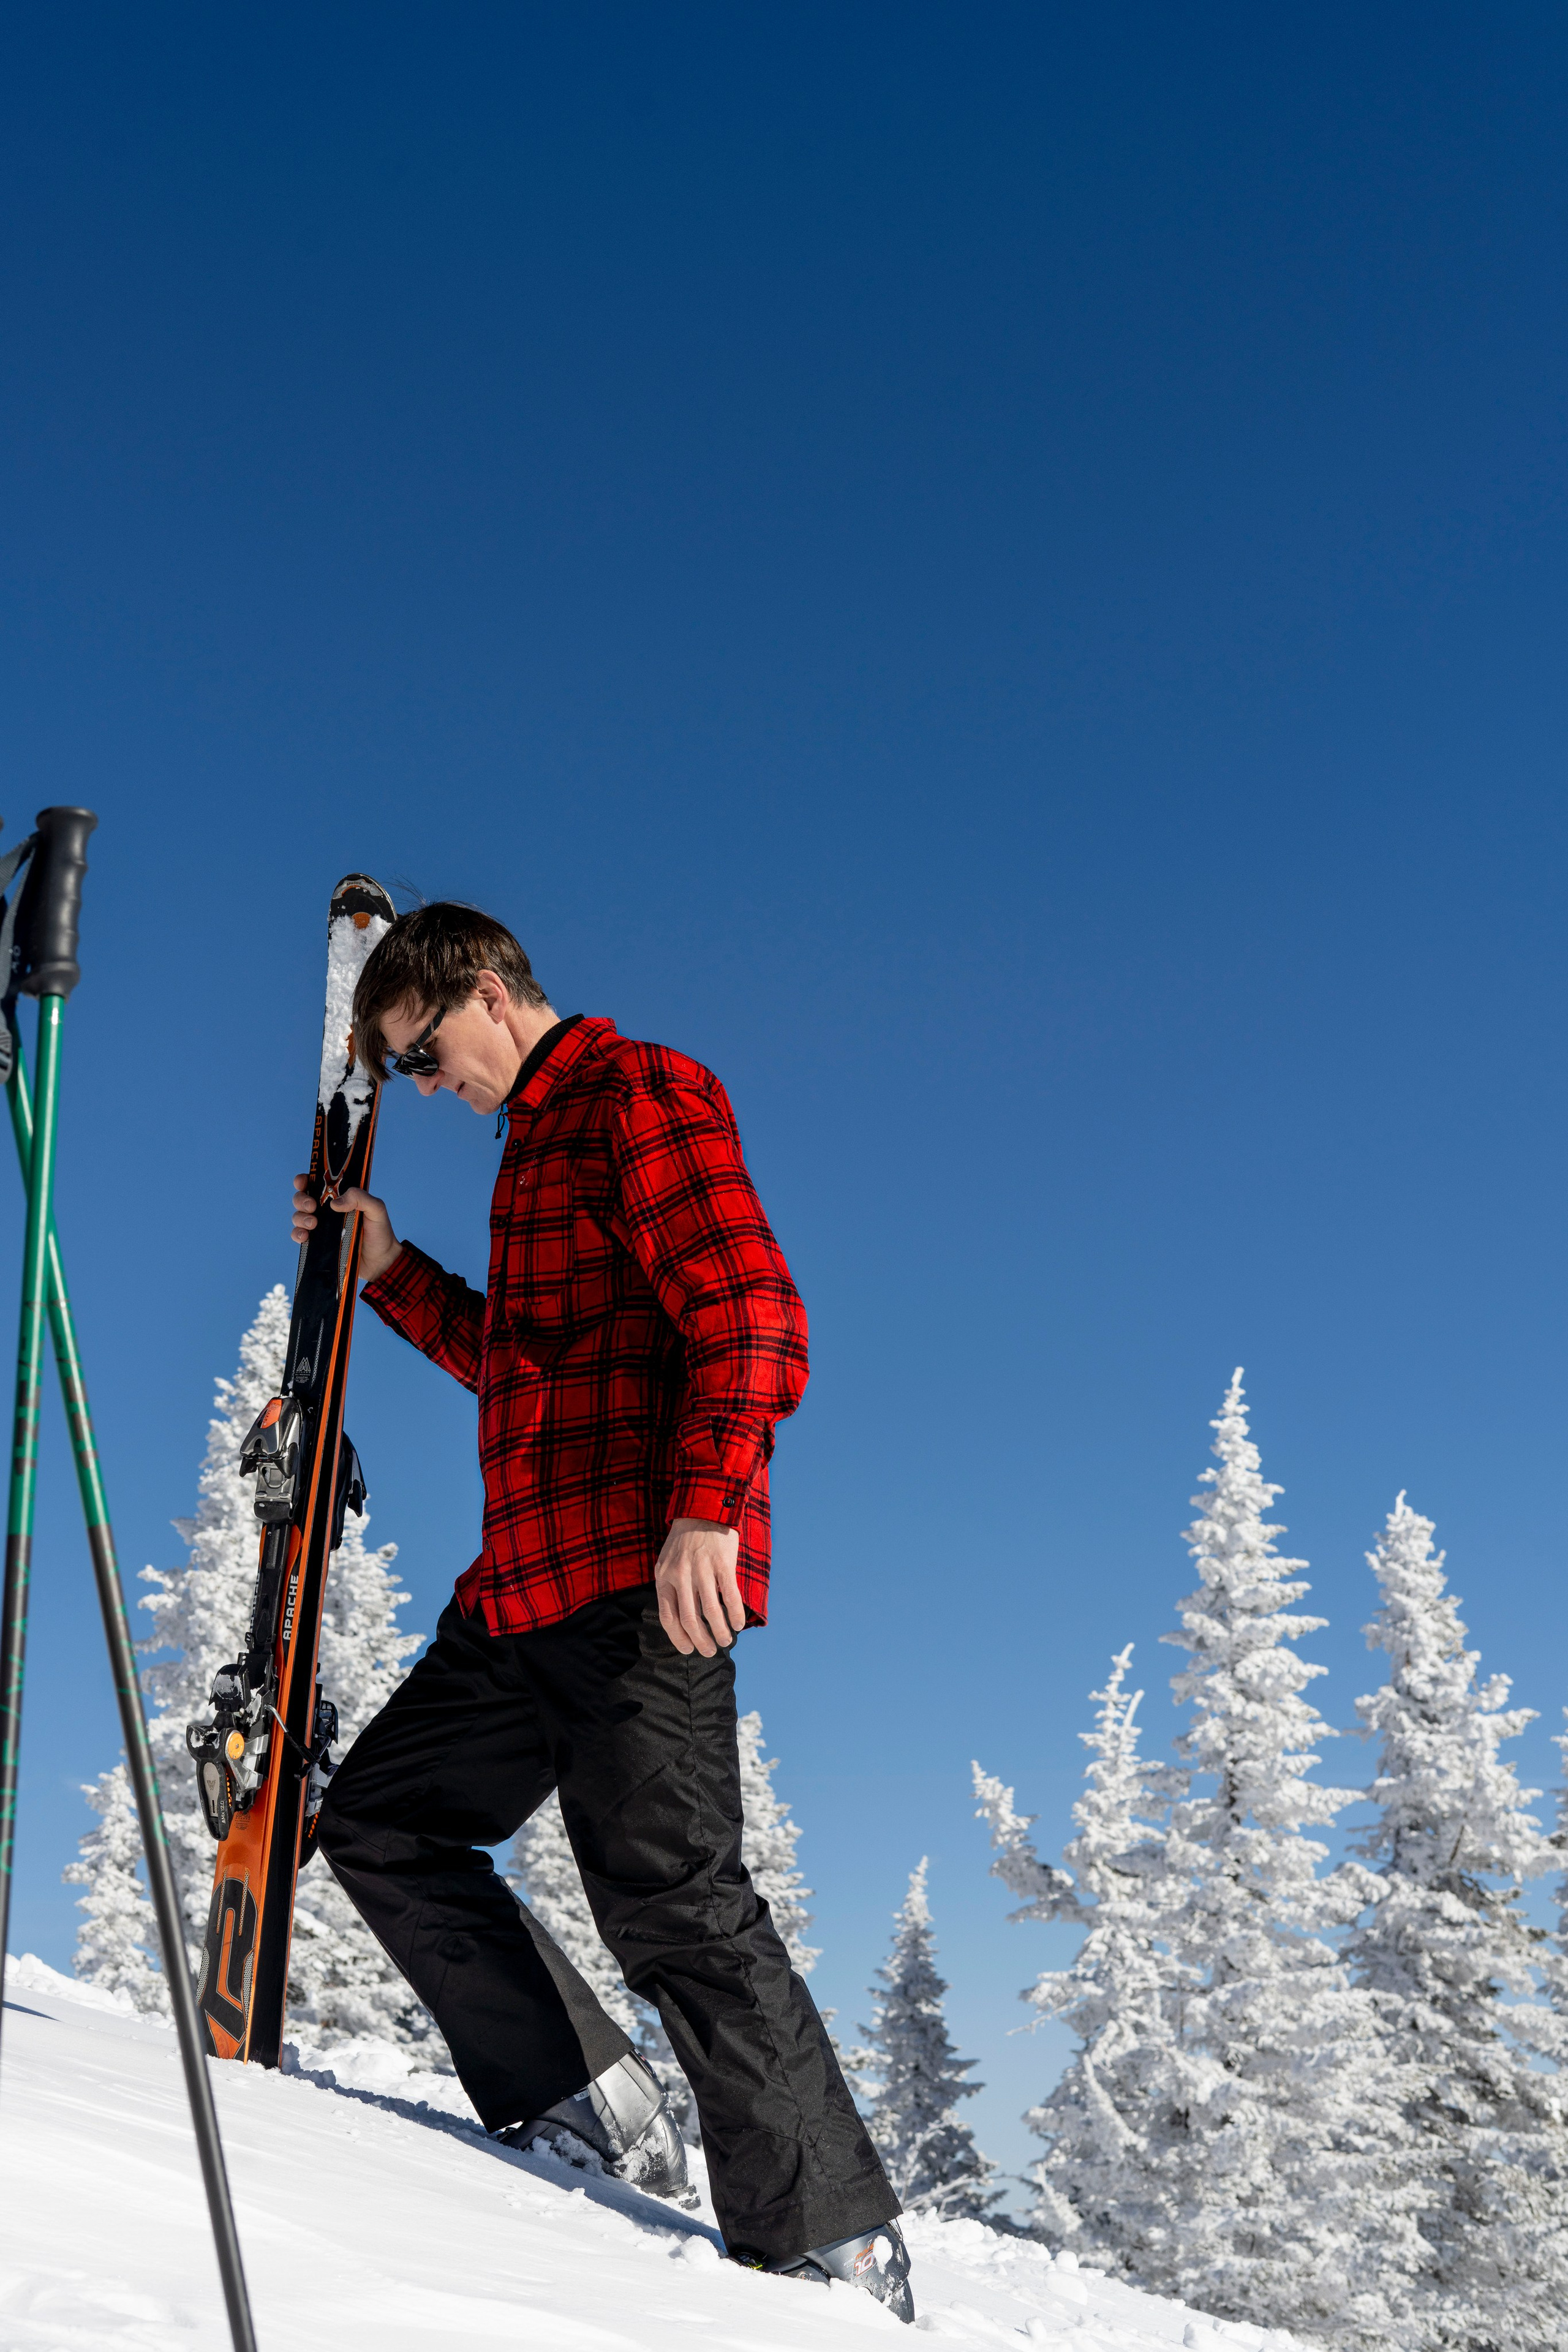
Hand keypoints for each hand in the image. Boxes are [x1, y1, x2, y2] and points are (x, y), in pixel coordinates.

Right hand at [291, 1174, 403, 1284]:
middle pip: (302, 1198)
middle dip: (301, 1199)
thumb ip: (360, 1198)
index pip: (316, 1183)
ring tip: (313, 1224)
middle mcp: (327, 1210)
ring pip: (298, 1216)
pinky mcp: (317, 1244)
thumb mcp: (376, 1209)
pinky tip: (305, 1237)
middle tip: (312, 1206)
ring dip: (300, 1217)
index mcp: (340, 1197)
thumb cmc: (380, 1232)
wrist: (380, 1261)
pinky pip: (299, 1236)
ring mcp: (321, 1227)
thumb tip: (335, 1202)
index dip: (305, 1180)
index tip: (302, 1182)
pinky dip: (297, 1234)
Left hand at [655, 1519, 744, 1655]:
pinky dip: (734, 1613)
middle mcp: (681, 1575)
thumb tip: (679, 1619)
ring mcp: (702, 1569)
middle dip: (700, 1640)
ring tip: (726, 1641)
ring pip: (710, 1610)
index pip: (668, 1616)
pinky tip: (738, 1623)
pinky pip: (730, 1595)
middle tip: (709, 1652)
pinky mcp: (722, 1563)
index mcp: (664, 1577)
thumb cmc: (684, 1539)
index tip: (688, 1649)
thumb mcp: (667, 1561)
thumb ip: (671, 1587)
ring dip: (720, 1631)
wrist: (702, 1508)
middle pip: (689, 1618)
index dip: (678, 1637)